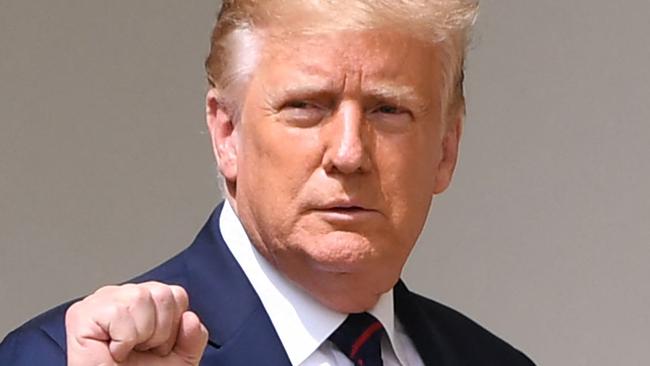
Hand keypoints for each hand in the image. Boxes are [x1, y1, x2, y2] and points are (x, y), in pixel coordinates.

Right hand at [65, 282, 207, 365]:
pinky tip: (113, 350)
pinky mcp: (82, 313)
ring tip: (127, 349)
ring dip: (140, 335)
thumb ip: (193, 337)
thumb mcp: (180, 357)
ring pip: (140, 298)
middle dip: (159, 332)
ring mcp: (101, 300)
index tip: (155, 346)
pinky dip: (123, 340)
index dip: (174, 326)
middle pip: (162, 293)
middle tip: (140, 349)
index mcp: (145, 298)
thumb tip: (189, 318)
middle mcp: (122, 294)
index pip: (176, 294)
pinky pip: (118, 313)